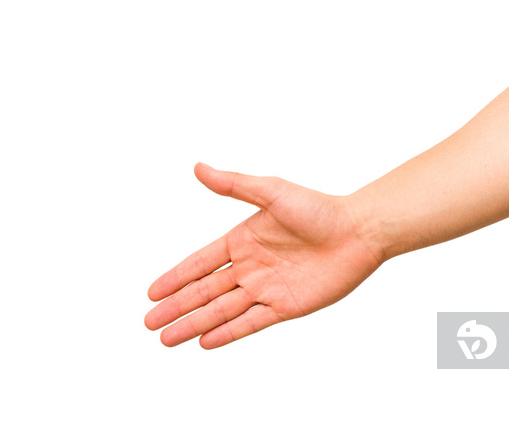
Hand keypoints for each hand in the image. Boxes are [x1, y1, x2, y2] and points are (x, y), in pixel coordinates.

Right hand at [145, 163, 382, 348]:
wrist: (359, 231)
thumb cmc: (319, 208)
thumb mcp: (272, 192)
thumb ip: (234, 185)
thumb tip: (198, 167)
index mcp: (242, 240)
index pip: (200, 263)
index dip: (175, 278)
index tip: (151, 293)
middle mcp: (250, 267)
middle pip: (205, 291)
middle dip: (177, 307)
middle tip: (149, 323)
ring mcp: (267, 288)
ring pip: (222, 311)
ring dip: (194, 324)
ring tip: (167, 339)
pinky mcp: (286, 306)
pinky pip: (251, 322)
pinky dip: (228, 333)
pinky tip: (206, 342)